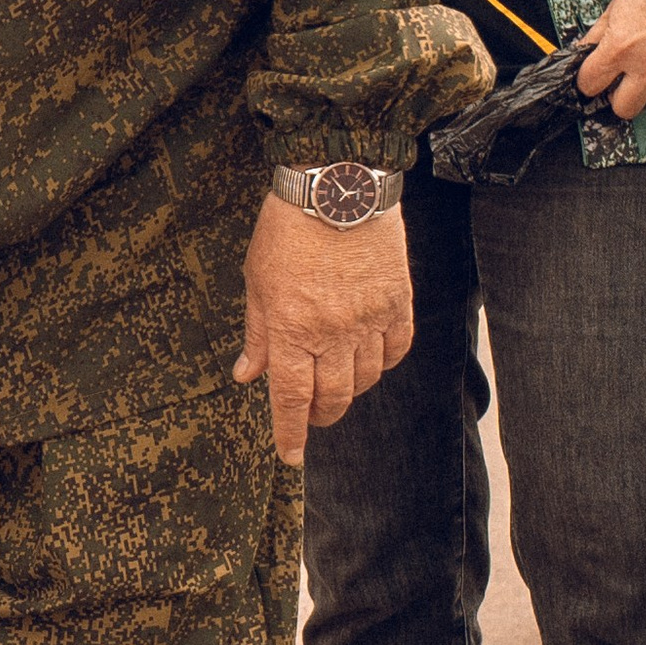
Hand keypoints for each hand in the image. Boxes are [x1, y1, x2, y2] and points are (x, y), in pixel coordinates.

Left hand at [235, 186, 412, 466]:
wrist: (337, 188)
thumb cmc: (286, 231)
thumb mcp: (256, 282)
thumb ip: (256, 334)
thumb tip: (247, 374)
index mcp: (289, 330)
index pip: (290, 399)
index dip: (290, 433)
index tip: (290, 455)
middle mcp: (331, 334)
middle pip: (332, 397)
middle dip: (321, 416)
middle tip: (313, 417)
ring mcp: (369, 320)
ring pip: (365, 379)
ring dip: (350, 390)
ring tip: (337, 383)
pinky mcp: (398, 302)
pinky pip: (396, 349)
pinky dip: (383, 363)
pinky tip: (370, 359)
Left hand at [575, 0, 645, 120]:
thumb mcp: (613, 9)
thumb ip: (596, 37)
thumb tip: (583, 55)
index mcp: (620, 47)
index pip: (590, 85)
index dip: (588, 80)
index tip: (592, 76)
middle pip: (623, 109)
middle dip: (615, 97)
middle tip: (617, 81)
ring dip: (644, 86)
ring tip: (645, 63)